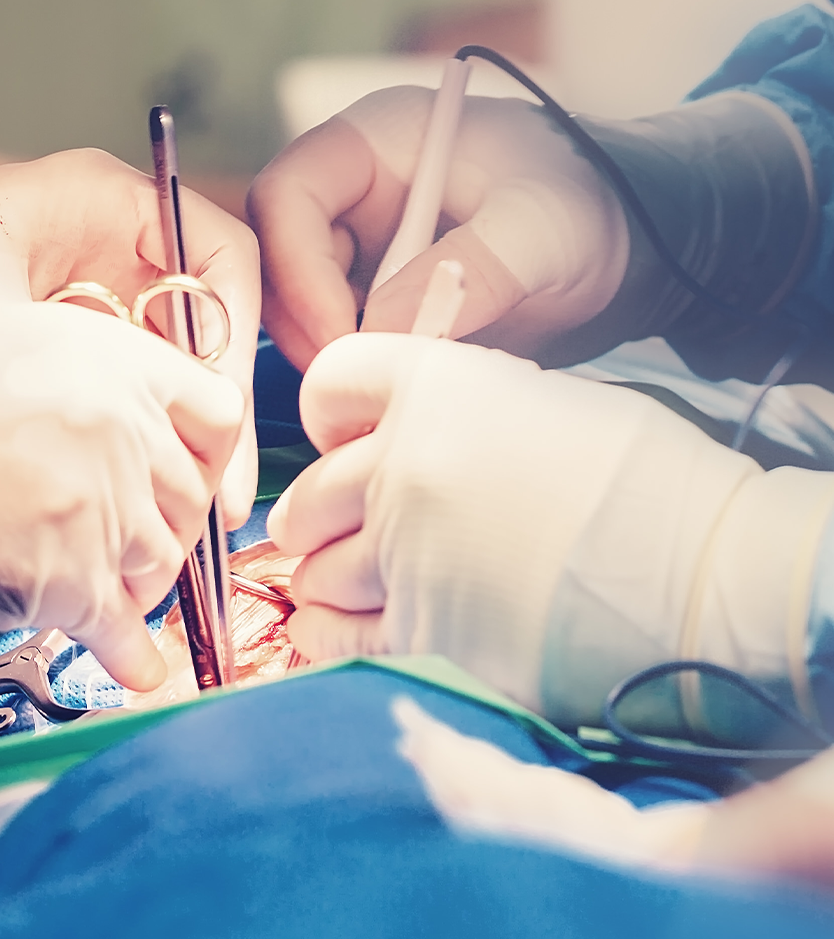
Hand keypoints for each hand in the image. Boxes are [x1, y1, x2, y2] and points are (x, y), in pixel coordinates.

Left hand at [0, 148, 261, 524]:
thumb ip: (50, 361)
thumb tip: (124, 435)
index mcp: (103, 203)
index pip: (220, 254)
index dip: (240, 334)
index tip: (226, 413)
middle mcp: (114, 245)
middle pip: (208, 322)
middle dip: (218, 410)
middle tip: (221, 501)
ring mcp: (96, 294)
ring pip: (175, 367)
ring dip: (184, 437)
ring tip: (189, 520)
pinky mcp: (72, 342)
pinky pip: (132, 391)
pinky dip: (141, 445)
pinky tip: (137, 503)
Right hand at [0, 298, 245, 690]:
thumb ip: (81, 366)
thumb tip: (120, 407)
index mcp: (108, 360)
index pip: (216, 411)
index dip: (210, 451)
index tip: (193, 476)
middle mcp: (117, 427)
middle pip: (192, 497)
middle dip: (170, 525)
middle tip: (139, 542)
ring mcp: (97, 505)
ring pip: (163, 563)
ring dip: (143, 585)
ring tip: (110, 592)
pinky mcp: (64, 580)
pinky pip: (125, 631)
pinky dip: (134, 656)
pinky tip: (136, 666)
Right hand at [248, 88, 627, 369]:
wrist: (635, 248)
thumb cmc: (594, 207)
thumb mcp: (542, 231)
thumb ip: (466, 272)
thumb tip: (381, 330)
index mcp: (378, 140)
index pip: (288, 195)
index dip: (296, 269)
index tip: (340, 336)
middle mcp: (356, 188)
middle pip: (279, 255)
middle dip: (304, 320)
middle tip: (350, 379)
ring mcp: (365, 242)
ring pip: (300, 301)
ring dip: (325, 349)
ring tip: (379, 387)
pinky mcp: (379, 291)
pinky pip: (337, 330)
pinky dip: (352, 363)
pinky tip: (390, 387)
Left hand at [268, 333, 826, 728]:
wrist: (709, 578)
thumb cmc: (649, 481)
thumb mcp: (544, 402)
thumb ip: (454, 410)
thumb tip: (405, 435)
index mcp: (436, 387)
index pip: (329, 380)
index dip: (328, 412)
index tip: (341, 438)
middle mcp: (404, 463)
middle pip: (309, 492)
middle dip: (315, 514)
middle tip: (330, 530)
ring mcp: (405, 553)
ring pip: (315, 570)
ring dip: (324, 580)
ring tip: (344, 586)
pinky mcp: (423, 636)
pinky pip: (336, 638)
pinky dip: (326, 636)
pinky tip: (331, 632)